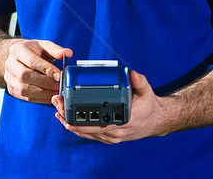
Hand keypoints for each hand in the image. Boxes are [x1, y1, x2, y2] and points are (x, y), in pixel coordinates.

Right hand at [4, 39, 71, 103]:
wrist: (18, 57)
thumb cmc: (33, 51)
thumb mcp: (43, 46)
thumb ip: (55, 49)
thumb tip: (68, 53)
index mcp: (17, 49)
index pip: (31, 61)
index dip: (46, 69)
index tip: (59, 75)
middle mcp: (10, 64)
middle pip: (25, 76)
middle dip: (45, 82)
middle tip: (60, 86)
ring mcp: (8, 77)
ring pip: (24, 89)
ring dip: (43, 93)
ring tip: (57, 93)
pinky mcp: (11, 89)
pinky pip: (25, 97)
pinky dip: (40, 99)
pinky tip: (50, 97)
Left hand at [51, 70, 167, 142]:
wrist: (155, 121)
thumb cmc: (148, 106)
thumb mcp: (146, 91)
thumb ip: (139, 81)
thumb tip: (133, 74)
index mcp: (124, 121)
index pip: (100, 124)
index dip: (82, 122)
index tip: (68, 116)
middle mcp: (117, 132)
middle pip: (88, 128)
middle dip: (69, 118)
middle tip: (57, 104)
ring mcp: (112, 137)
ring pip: (87, 133)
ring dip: (70, 122)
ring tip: (57, 109)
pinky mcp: (109, 137)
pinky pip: (90, 135)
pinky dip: (77, 128)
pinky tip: (66, 120)